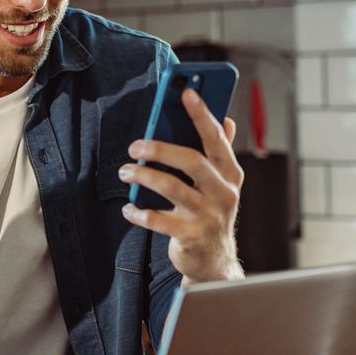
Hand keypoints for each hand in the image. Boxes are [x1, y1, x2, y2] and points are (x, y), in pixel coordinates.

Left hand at [117, 88, 244, 282]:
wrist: (214, 262)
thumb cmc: (211, 212)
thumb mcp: (221, 183)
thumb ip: (221, 151)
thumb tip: (225, 118)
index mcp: (230, 174)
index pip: (217, 139)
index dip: (202, 114)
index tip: (187, 92)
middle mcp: (223, 193)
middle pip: (192, 161)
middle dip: (160, 149)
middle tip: (134, 147)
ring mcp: (208, 216)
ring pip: (172, 188)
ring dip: (144, 176)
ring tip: (125, 172)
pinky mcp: (191, 237)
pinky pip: (158, 220)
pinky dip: (139, 213)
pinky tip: (128, 208)